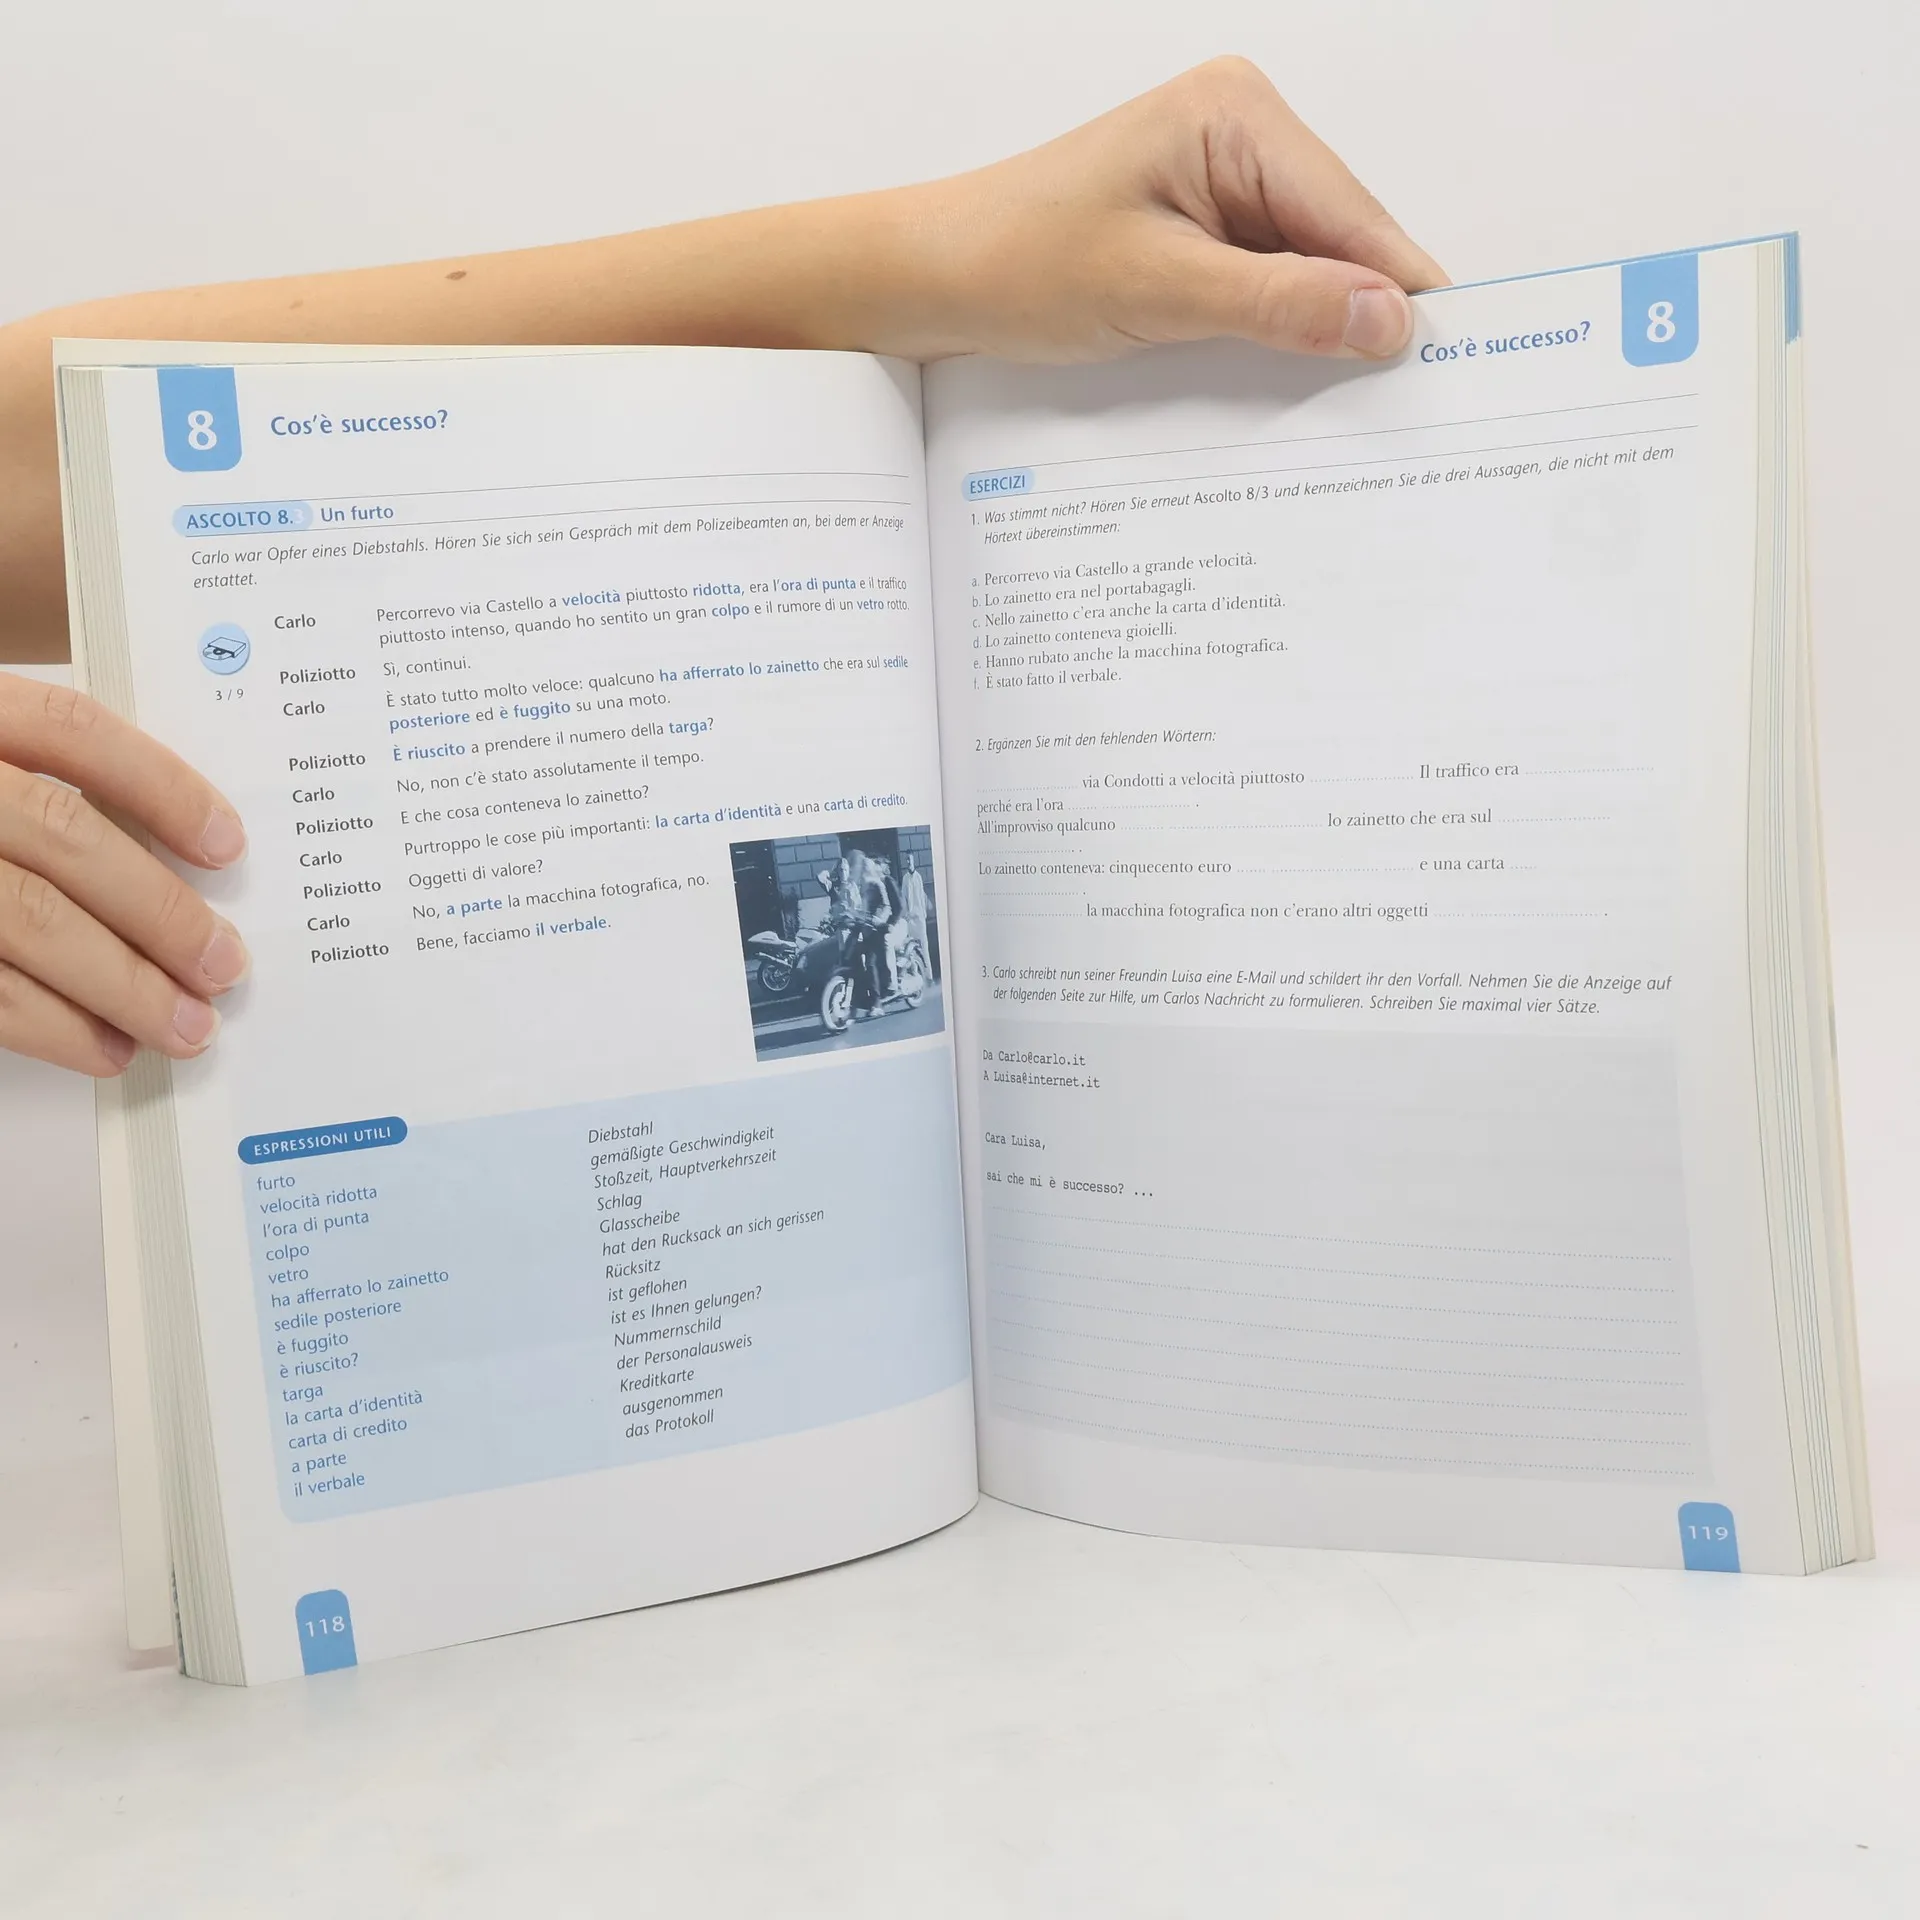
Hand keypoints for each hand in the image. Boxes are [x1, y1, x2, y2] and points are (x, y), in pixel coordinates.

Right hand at [0, 673, 248, 1075]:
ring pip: (25, 919)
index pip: (69, 729)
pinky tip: (104, 1048)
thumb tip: (181, 856)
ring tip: (186, 1026)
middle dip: (157, 911)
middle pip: (61, 834)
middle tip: (224, 966)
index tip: (228, 846)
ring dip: (121, 985)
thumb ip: (38, 779)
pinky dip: (50, 1026)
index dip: (160, 785)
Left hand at [873, 56, 1446, 362]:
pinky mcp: (1205, 224)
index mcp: (1237, 115)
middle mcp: (1242, 131)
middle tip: (1406, 408)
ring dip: (1321, 331)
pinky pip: (1272, 281)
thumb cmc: (1019, 262)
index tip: (1457, 367)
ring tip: (1355, 405)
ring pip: (1312, 267)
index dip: (1401, 293)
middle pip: (1343, 239)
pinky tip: (1296, 379)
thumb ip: (1278, 303)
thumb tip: (1386, 318)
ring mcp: (1225, 178)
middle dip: (1362, 316)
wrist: (935, 278)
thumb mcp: (1158, 291)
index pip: (1353, 214)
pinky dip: (1283, 330)